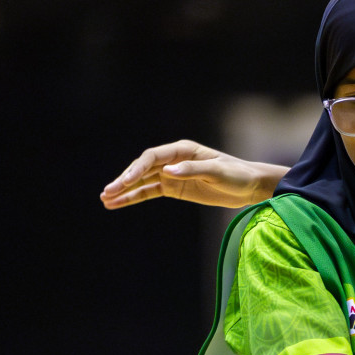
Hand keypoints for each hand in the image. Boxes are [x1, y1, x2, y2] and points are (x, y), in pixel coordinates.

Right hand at [99, 140, 285, 209]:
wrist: (249, 186)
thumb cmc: (237, 175)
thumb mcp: (217, 173)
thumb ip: (193, 170)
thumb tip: (168, 171)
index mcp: (183, 150)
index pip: (153, 157)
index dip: (137, 168)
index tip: (126, 181)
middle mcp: (173, 160)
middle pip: (142, 168)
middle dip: (125, 180)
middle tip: (107, 192)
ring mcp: (172, 174)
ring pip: (143, 181)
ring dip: (125, 190)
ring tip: (105, 200)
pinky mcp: (174, 188)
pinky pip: (150, 192)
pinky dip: (134, 198)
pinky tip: (118, 204)